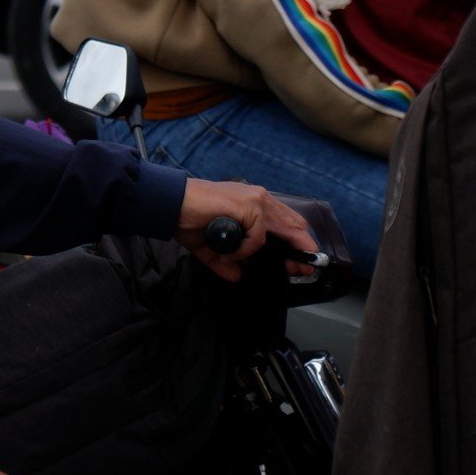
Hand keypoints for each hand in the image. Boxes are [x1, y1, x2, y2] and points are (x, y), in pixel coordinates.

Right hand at [176, 179, 318, 281]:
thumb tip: (237, 276)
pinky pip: (257, 239)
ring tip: (288, 267)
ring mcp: (256, 200)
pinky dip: (246, 251)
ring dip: (287, 252)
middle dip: (303, 249)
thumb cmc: (189, 219)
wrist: (171, 204)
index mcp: (254, 203)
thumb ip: (226, 261)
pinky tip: (230, 253)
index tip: (301, 263)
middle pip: (295, 224)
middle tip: (304, 269)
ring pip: (286, 229)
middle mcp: (259, 198)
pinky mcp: (249, 206)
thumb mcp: (212, 246)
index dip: (298, 242)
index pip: (287, 222)